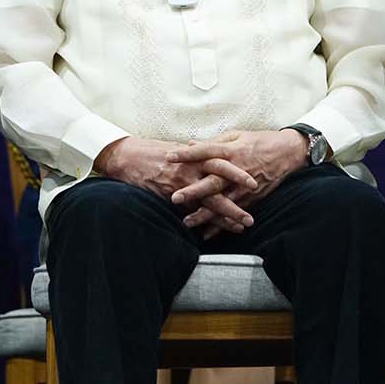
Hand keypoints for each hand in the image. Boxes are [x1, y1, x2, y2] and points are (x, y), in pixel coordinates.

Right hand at [94, 136, 258, 233]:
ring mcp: (181, 182)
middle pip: (220, 176)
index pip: (221, 159)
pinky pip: (190, 211)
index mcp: (195, 154)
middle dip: (239, 188)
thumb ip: (196, 156)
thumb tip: (211, 158)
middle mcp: (191, 167)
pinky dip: (203, 222)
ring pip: (209, 198)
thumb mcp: (178, 150)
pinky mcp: (170, 194)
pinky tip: (212, 233)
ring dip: (228, 212)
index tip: (254, 176)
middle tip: (257, 195)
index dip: (238, 167)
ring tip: (243, 225)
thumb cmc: (153, 153)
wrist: (127, 156)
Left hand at [166, 130, 308, 236]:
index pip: (206, 151)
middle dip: (193, 190)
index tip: (169, 156)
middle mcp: (236, 169)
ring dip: (204, 213)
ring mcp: (244, 186)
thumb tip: (189, 144)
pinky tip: (207, 233)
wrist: (287, 153)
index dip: (188, 154)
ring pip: (222, 202)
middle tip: (174, 197)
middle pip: (212, 181)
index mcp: (231, 150)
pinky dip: (221, 225)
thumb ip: (212, 142)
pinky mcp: (251, 198)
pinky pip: (234, 213)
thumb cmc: (258, 141)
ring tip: (187, 221)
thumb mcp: (236, 136)